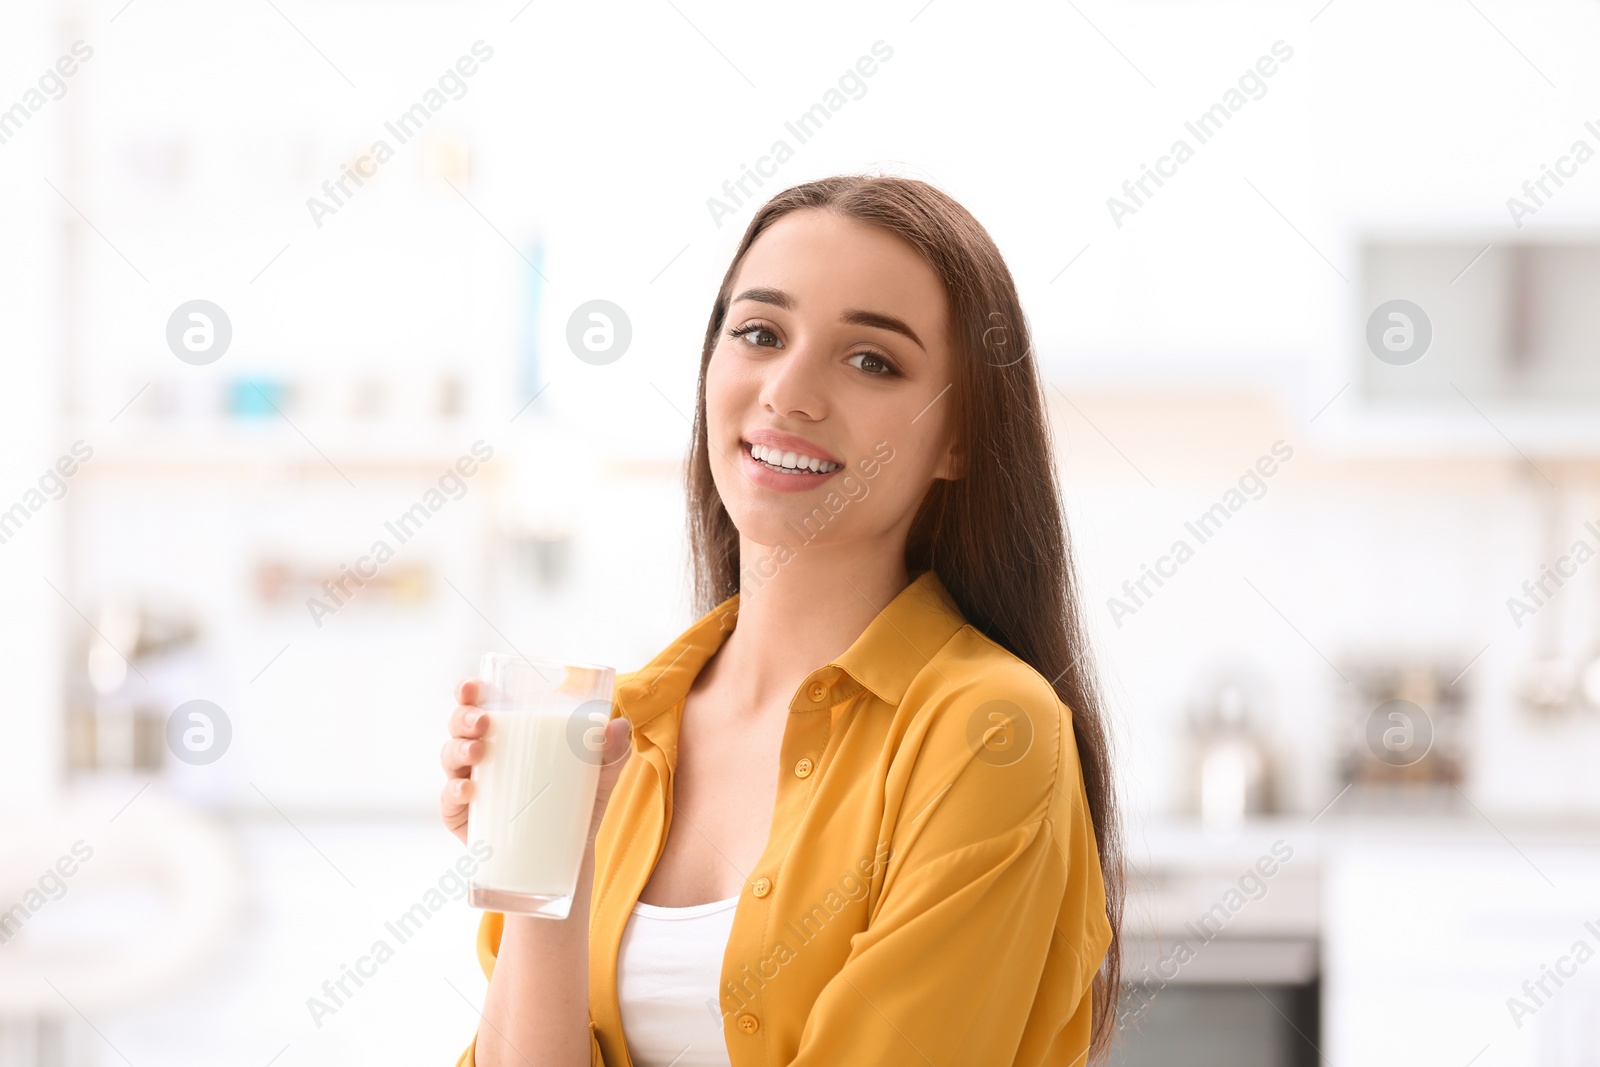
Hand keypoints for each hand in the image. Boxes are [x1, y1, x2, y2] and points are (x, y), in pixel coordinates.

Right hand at [442, 679, 634, 848]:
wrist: (561, 862)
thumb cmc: (573, 808)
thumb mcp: (596, 780)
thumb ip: (609, 754)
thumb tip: (618, 726)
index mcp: (507, 736)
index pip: (480, 705)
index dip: (469, 691)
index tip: (471, 685)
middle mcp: (481, 755)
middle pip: (459, 726)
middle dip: (464, 717)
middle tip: (482, 722)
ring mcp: (468, 785)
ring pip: (450, 757)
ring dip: (459, 749)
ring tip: (477, 752)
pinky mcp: (462, 818)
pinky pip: (449, 801)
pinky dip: (454, 792)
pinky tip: (468, 790)